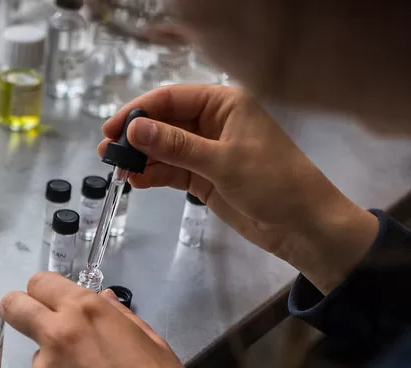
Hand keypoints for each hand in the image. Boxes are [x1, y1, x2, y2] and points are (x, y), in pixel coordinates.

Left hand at [0, 272, 212, 367]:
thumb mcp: (152, 343)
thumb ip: (119, 317)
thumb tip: (103, 300)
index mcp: (87, 311)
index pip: (41, 282)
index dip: (46, 291)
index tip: (55, 303)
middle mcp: (57, 333)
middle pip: (14, 306)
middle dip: (19, 309)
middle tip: (38, 324)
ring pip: (36, 352)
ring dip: (54, 360)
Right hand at [100, 84, 378, 292]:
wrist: (304, 225)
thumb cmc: (272, 182)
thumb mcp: (221, 162)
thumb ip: (175, 146)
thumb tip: (134, 128)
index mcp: (224, 104)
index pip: (172, 98)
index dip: (139, 111)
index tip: (111, 128)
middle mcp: (214, 122)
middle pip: (164, 122)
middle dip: (136, 136)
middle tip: (107, 152)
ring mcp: (208, 151)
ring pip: (165, 148)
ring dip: (141, 158)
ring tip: (115, 169)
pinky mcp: (205, 177)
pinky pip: (172, 171)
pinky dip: (153, 175)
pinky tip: (134, 181)